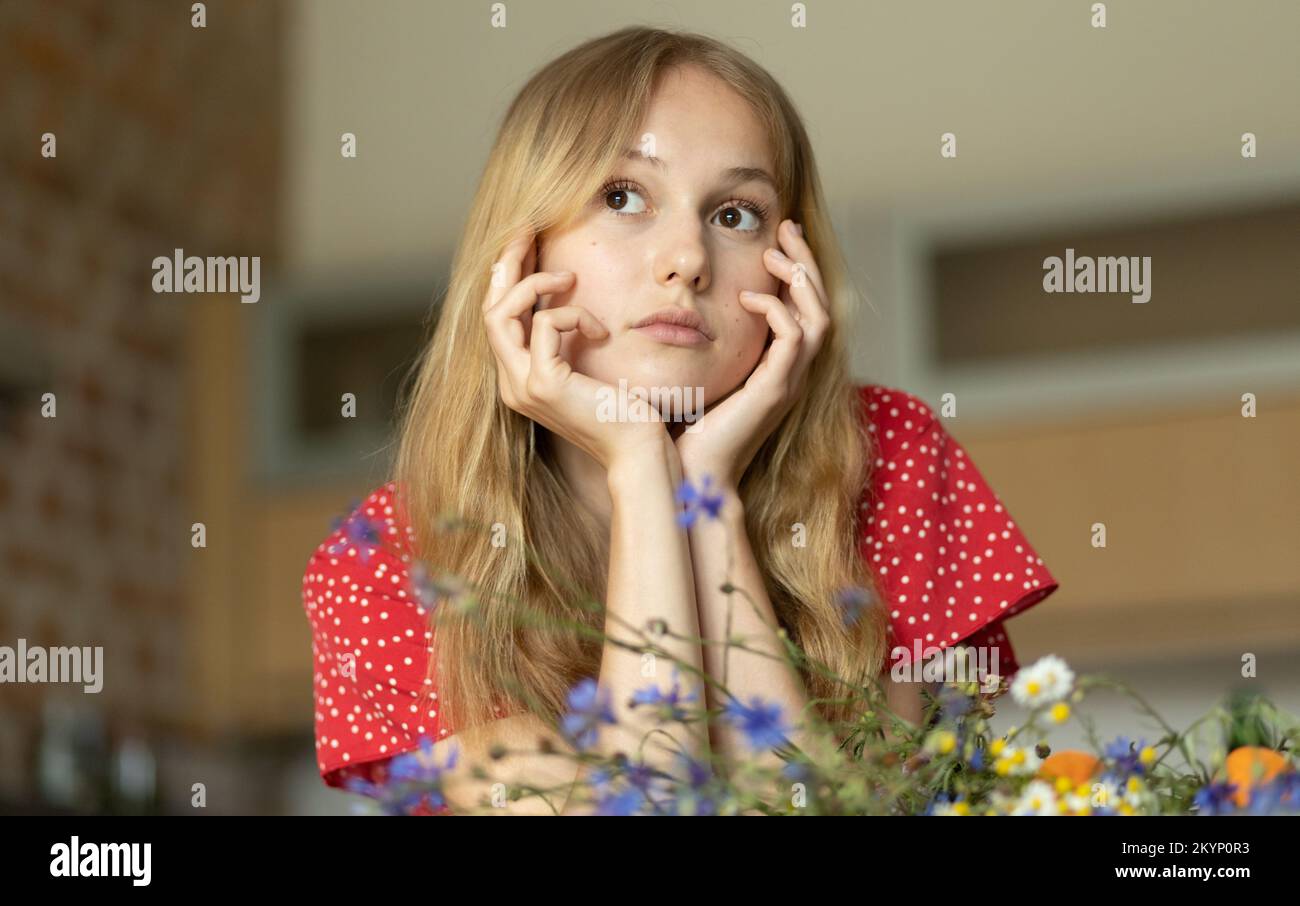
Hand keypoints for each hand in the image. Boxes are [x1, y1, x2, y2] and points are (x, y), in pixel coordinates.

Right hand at [483, 230, 672, 471]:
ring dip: (533, 283)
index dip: (507, 278)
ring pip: (500, 314)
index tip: (525, 243)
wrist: (640, 450)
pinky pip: (545, 325)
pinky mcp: (543, 385)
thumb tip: (570, 292)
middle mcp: (512, 383)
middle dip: (505, 265)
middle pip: (489, 310)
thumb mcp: (591, 365)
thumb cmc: (627, 410)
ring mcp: (522, 386)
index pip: (499, 319)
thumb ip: (571, 339)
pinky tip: (601, 330)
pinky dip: (573, 315)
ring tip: (567, 274)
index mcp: (521, 378)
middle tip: (525, 229)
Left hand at [675, 219, 829, 487]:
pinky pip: (793, 337)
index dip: (798, 271)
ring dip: (799, 279)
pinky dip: (776, 309)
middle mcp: (793, 373)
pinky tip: (747, 297)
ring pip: (819, 318)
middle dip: (806, 262)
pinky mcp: (776, 389)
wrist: (694, 472)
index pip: (806, 309)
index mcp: (781, 369)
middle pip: (821, 305)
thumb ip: (710, 343)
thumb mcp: (704, 373)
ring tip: (774, 254)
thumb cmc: (690, 428)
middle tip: (786, 227)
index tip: (779, 239)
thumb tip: (688, 308)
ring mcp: (789, 382)